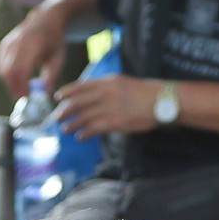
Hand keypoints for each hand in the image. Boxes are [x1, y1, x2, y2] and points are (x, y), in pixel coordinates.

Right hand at [0, 6, 66, 97]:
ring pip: (3, 70)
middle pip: (9, 72)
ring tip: (22, 88)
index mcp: (34, 44)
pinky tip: (18, 78)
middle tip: (23, 97)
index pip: (21, 70)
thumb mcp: (58, 59)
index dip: (21, 86)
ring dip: (11, 83)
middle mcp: (18, 42)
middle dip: (14, 87)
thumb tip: (44, 95)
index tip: (28, 97)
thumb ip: (51, 77)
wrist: (46, 19)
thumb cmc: (54, 41)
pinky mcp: (4, 45)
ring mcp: (9, 43)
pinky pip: (1, 65)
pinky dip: (7, 75)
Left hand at [54, 75, 168, 138]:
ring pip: (82, 117)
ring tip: (65, 130)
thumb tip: (89, 95)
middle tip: (56, 118)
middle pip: (77, 103)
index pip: (80, 86)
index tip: (57, 98)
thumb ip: (105, 87)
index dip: (66, 92)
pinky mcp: (114, 122)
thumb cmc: (143, 93)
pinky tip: (80, 137)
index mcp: (107, 82)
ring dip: (71, 125)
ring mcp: (109, 108)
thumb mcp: (122, 82)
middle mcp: (105, 93)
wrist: (162, 101)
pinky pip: (93, 129)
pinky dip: (84, 134)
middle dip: (64, 111)